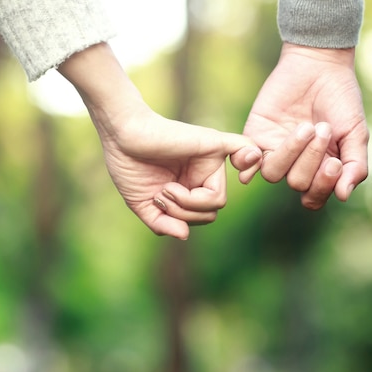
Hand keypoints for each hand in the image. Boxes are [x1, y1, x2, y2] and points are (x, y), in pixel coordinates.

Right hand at [59, 43, 261, 239]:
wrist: (121, 136)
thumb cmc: (128, 165)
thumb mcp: (143, 204)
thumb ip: (162, 223)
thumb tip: (185, 235)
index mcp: (188, 186)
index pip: (202, 216)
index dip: (180, 218)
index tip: (156, 201)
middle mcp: (202, 174)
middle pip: (211, 212)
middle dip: (183, 212)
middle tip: (162, 194)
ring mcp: (209, 160)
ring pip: (218, 201)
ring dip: (188, 203)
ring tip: (167, 188)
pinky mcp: (213, 144)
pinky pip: (245, 150)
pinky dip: (251, 159)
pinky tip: (245, 169)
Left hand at [233, 43, 368, 208]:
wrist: (319, 66)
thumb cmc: (342, 100)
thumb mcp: (356, 133)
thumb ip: (355, 166)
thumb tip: (343, 196)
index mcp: (319, 170)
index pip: (313, 198)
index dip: (321, 186)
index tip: (334, 162)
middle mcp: (295, 165)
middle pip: (296, 183)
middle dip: (311, 159)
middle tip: (323, 129)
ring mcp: (274, 151)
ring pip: (273, 173)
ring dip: (290, 152)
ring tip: (305, 127)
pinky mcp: (255, 136)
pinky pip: (243, 161)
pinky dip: (246, 162)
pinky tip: (255, 152)